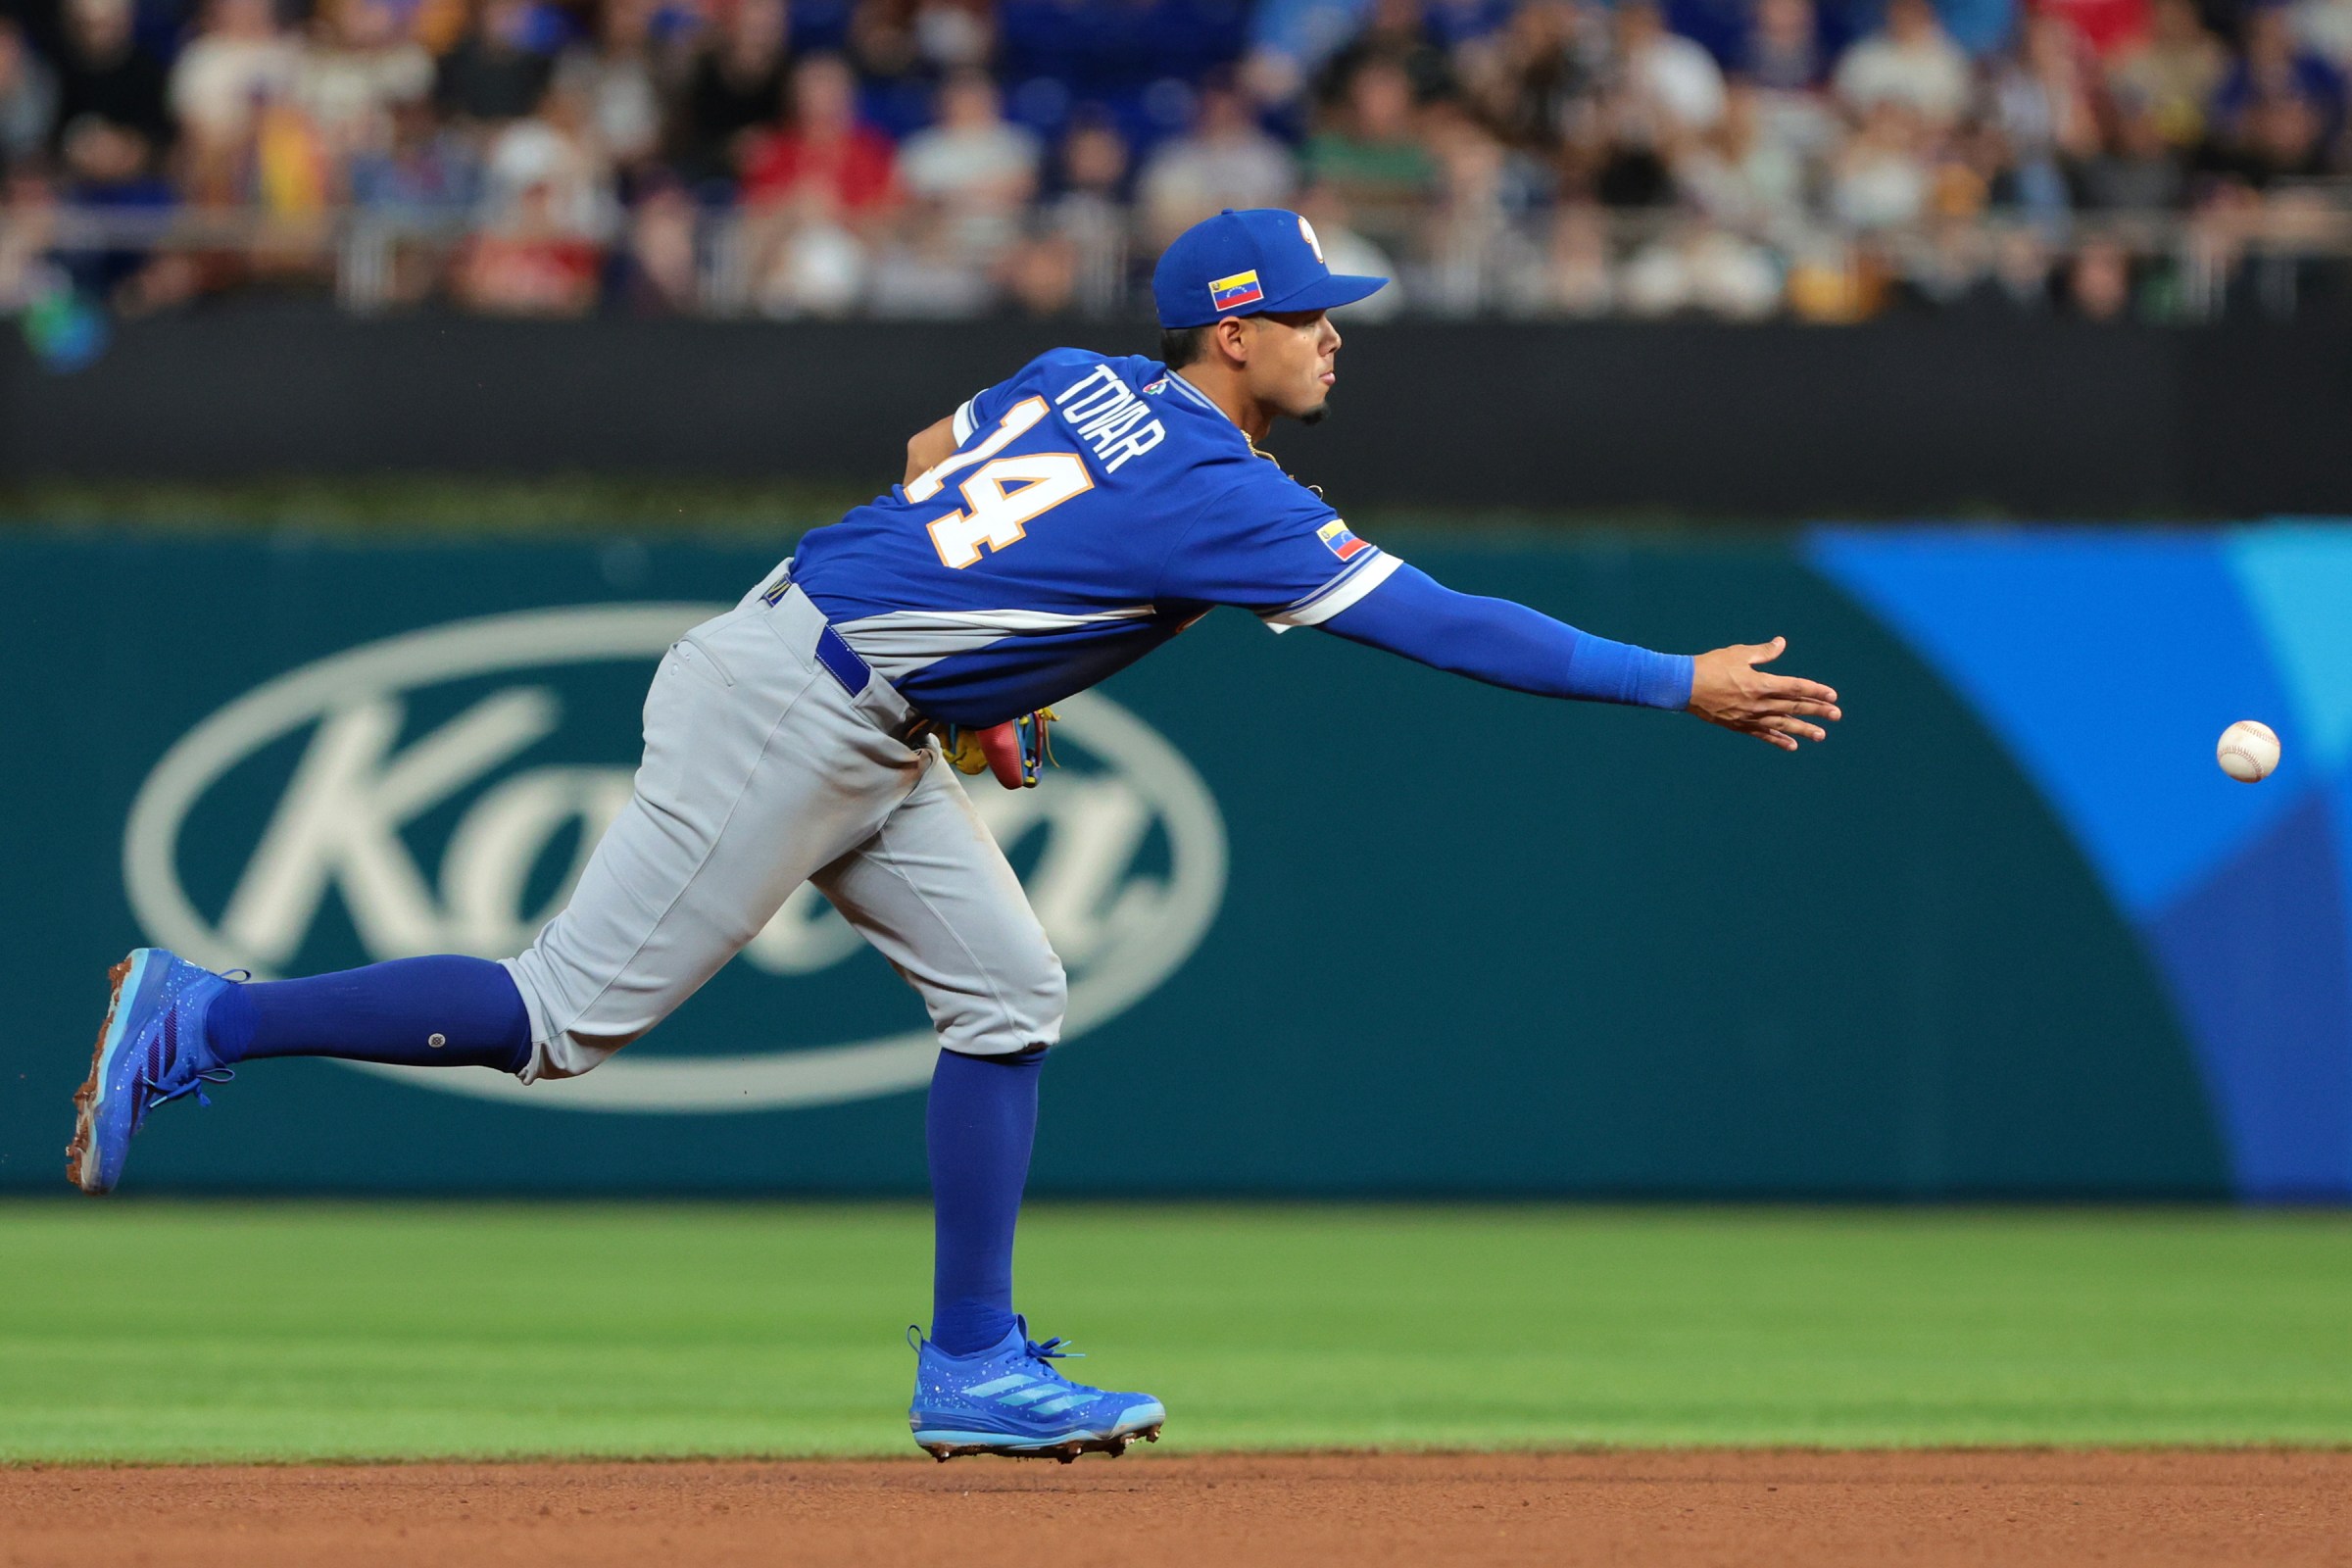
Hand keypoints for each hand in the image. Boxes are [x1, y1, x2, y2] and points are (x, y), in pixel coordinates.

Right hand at [1687, 636, 1840, 751]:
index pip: (1796, 687)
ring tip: (1821, 735)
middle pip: (1794, 706)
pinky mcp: (1739, 725)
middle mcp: (1759, 703)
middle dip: (1817, 711)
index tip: (1832, 696)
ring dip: (1803, 729)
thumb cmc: (1710, 666)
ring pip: (1782, 724)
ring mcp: (1749, 716)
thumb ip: (1763, 652)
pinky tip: (1792, 745)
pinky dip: (1778, 740)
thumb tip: (1781, 643)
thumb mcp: (1738, 654)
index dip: (1816, 691)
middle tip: (1837, 715)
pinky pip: (1763, 734)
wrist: (1683, 687)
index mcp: (1761, 683)